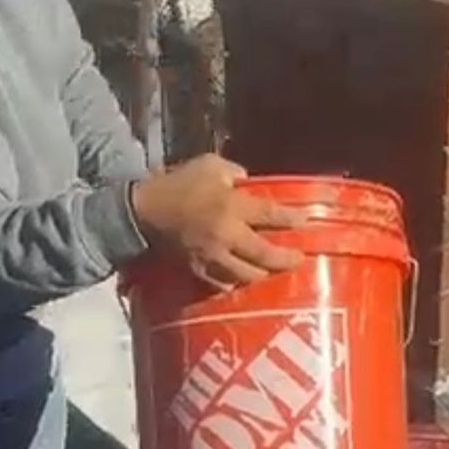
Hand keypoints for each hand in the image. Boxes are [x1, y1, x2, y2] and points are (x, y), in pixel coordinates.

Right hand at [130, 154, 306, 288]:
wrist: (142, 211)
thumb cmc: (179, 183)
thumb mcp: (210, 165)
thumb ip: (236, 172)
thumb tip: (251, 182)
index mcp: (231, 206)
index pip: (271, 214)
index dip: (291, 219)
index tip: (306, 222)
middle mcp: (225, 235)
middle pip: (264, 255)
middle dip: (285, 259)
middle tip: (299, 259)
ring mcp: (211, 256)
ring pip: (245, 275)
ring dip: (262, 274)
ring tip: (271, 271)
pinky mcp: (196, 269)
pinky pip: (221, 282)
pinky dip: (234, 282)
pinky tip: (242, 279)